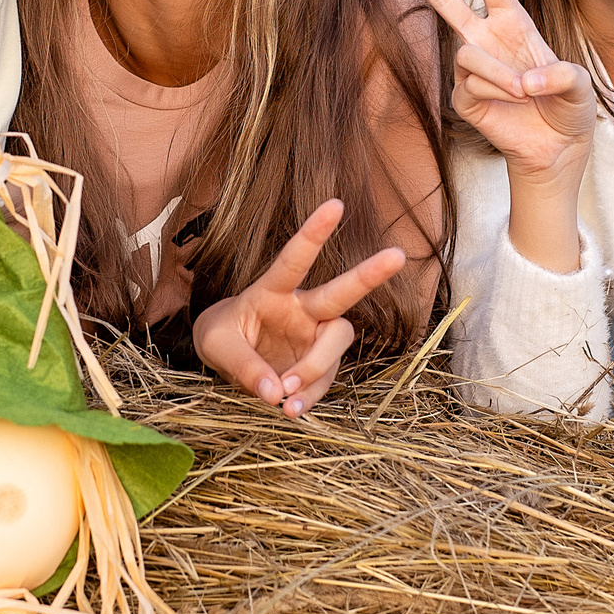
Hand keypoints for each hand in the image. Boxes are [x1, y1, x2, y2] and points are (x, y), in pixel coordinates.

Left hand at [192, 200, 406, 416]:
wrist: (226, 361)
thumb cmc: (221, 337)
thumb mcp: (216, 345)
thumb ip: (243, 366)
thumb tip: (276, 393)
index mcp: (273, 291)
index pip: (293, 260)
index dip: (313, 233)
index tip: (335, 204)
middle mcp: (303, 310)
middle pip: (341, 292)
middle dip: (369, 273)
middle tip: (397, 254)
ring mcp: (315, 338)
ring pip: (336, 345)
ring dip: (316, 368)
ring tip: (286, 394)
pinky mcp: (319, 366)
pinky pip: (323, 383)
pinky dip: (309, 398)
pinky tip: (289, 410)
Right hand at [386, 0, 600, 177]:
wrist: (555, 149)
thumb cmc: (568, 108)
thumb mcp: (578, 85)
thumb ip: (559, 75)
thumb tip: (523, 81)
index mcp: (513, 22)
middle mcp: (486, 38)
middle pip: (445, 0)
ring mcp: (472, 67)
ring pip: (469, 54)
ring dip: (500, 74)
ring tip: (525, 92)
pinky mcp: (463, 97)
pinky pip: (470, 84)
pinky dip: (497, 93)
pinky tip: (513, 103)